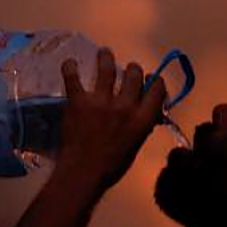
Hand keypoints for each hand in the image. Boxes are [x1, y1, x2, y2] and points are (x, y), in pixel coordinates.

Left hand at [56, 47, 167, 189]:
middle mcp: (125, 106)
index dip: (156, 82)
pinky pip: (73, 78)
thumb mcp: (135, 146)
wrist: (83, 173)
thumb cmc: (112, 166)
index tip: (152, 79)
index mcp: (142, 119)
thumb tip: (146, 113)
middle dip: (133, 69)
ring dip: (106, 58)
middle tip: (128, 69)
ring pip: (108, 69)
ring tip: (104, 52)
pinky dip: (70, 68)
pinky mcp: (78, 101)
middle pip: (134, 75)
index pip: (156, 90)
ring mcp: (100, 101)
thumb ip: (141, 125)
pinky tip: (69, 62)